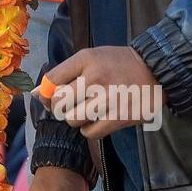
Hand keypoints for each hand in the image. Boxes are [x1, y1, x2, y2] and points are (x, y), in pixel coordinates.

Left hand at [45, 45, 162, 138]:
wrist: (155, 70)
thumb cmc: (117, 63)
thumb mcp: (90, 58)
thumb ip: (64, 73)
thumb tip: (36, 94)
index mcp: (86, 60)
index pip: (51, 81)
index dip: (45, 93)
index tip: (49, 98)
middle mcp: (94, 78)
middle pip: (59, 103)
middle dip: (59, 108)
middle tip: (69, 106)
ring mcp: (107, 99)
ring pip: (72, 119)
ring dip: (75, 118)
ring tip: (86, 111)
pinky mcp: (118, 117)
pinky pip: (89, 132)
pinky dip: (88, 129)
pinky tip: (96, 119)